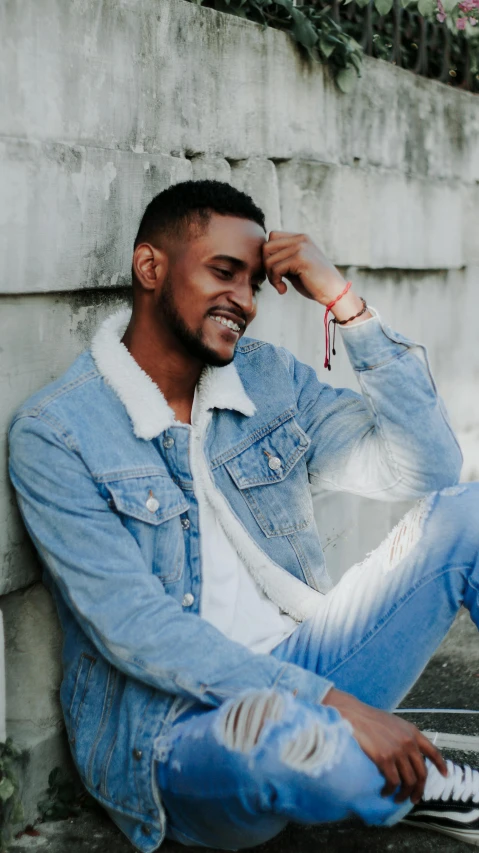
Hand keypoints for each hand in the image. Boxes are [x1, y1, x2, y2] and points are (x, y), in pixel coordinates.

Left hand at [262, 232, 346, 305]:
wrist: (335, 293)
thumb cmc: (315, 284)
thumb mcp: (296, 268)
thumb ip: (283, 260)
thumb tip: (263, 258)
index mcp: (301, 238)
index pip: (272, 237)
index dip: (269, 255)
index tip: (276, 272)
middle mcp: (301, 239)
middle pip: (267, 246)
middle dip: (266, 266)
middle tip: (276, 280)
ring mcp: (301, 247)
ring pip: (269, 259)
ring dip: (270, 276)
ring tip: (280, 286)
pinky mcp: (300, 259)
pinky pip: (276, 268)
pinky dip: (276, 282)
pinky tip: (284, 290)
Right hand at [323, 687, 447, 803]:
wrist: (354, 715)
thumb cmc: (371, 719)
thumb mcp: (395, 723)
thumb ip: (406, 737)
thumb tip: (412, 755)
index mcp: (413, 732)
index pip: (432, 751)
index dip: (441, 765)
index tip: (445, 774)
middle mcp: (408, 742)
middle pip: (422, 773)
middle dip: (419, 790)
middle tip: (413, 798)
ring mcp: (397, 751)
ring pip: (408, 781)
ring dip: (404, 794)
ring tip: (398, 798)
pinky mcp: (384, 758)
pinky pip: (393, 782)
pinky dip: (390, 791)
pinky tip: (385, 792)